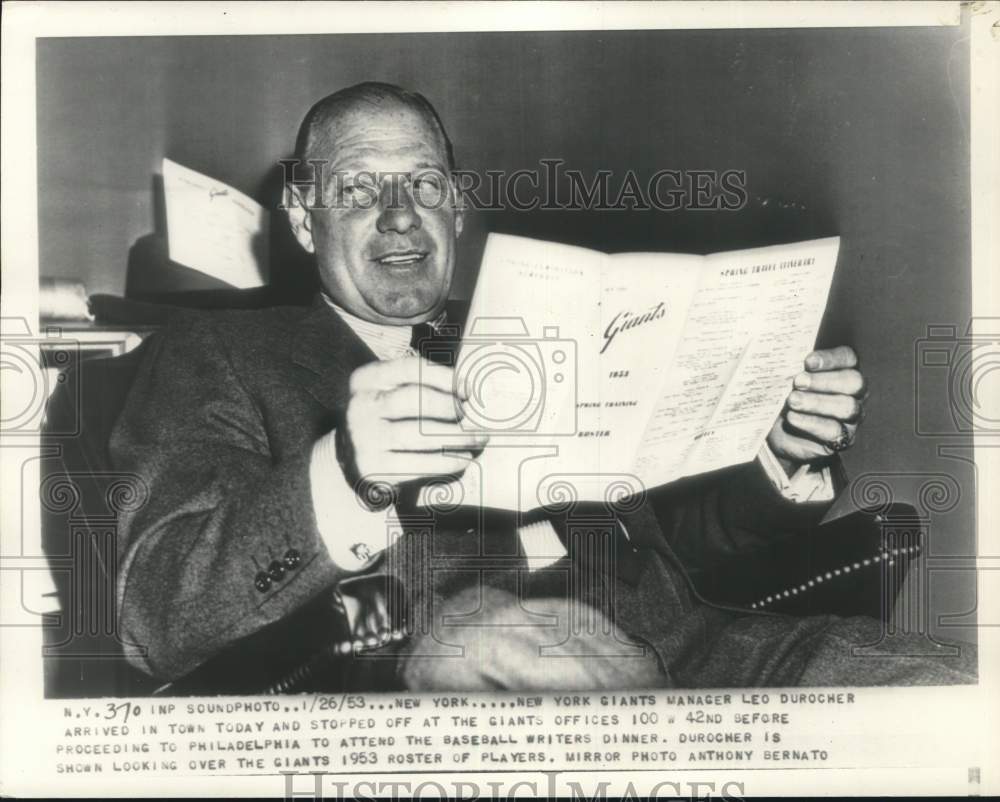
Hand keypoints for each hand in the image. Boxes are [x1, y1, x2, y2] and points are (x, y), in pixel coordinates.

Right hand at [338, 355, 486, 498]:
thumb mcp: (391, 394)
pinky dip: (446, 461)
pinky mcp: (373, 468)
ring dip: (456, 437)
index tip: (469, 388)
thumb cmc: (387, 420)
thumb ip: (421, 384)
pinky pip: (417, 463)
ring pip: (419, 434)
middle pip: (414, 399)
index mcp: (366, 379)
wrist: (354, 461)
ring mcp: (364, 438)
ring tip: (478, 438)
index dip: (442, 376)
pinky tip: (463, 458)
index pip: (408, 368)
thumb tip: (467, 388)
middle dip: (449, 406)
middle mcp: (360, 406)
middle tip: (473, 416)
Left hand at [766, 346, 867, 469]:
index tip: (808, 362)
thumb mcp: (784, 380)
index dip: (830, 359)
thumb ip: (790, 369)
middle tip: (798, 382)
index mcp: (843, 371)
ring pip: (847, 407)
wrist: (776, 431)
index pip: (847, 358)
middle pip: (853, 382)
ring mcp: (850, 419)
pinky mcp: (840, 441)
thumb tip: (782, 362)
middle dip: (824, 381)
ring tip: (792, 400)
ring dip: (817, 403)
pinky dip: (810, 424)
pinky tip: (792, 418)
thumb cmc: (783, 397)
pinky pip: (832, 432)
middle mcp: (853, 394)